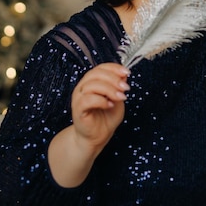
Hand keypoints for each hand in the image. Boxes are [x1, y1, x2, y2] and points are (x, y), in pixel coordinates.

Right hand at [48, 63, 129, 186]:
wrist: (97, 137)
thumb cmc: (106, 118)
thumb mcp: (117, 99)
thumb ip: (119, 87)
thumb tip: (124, 75)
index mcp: (91, 82)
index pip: (100, 68)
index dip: (114, 68)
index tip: (127, 73)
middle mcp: (83, 87)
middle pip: (96, 74)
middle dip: (113, 79)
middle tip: (126, 88)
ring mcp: (78, 98)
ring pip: (92, 85)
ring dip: (109, 90)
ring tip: (120, 97)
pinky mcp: (78, 109)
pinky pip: (87, 100)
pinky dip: (101, 100)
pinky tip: (109, 105)